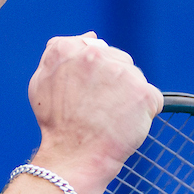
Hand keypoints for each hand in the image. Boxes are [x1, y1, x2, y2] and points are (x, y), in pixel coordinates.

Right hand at [27, 30, 163, 192]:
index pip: (96, 50)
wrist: (73, 157)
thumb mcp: (41, 81)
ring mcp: (122, 73)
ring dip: (127, 97)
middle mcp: (96, 55)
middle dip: (113, 83)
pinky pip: (151, 99)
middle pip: (119, 61)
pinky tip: (123, 125)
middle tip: (96, 110)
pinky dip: (143, 113)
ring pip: (135, 79)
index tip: (85, 96)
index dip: (94, 76)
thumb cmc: (56, 124)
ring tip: (108, 119)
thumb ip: (59, 52)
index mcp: (68, 49)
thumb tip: (91, 36)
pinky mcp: (143, 93)